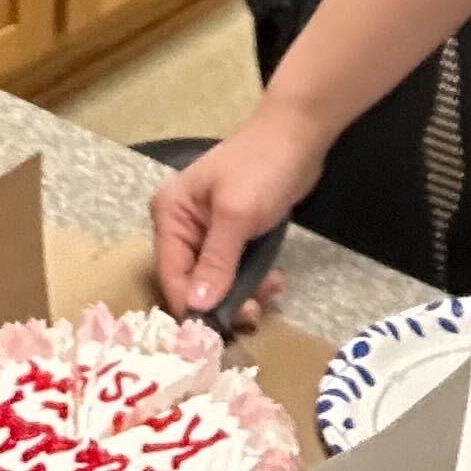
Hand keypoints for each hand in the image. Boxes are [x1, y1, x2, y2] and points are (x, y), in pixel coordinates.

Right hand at [153, 109, 330, 321]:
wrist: (299, 135)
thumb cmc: (262, 167)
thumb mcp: (237, 215)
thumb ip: (216, 262)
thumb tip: (196, 306)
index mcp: (170, 215)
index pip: (171, 275)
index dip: (192, 308)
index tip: (217, 335)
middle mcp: (182, 226)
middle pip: (192, 283)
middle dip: (222, 302)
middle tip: (254, 315)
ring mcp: (208, 231)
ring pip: (216, 282)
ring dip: (244, 294)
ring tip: (272, 292)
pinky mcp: (233, 235)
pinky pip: (235, 271)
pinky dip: (254, 280)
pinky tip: (276, 280)